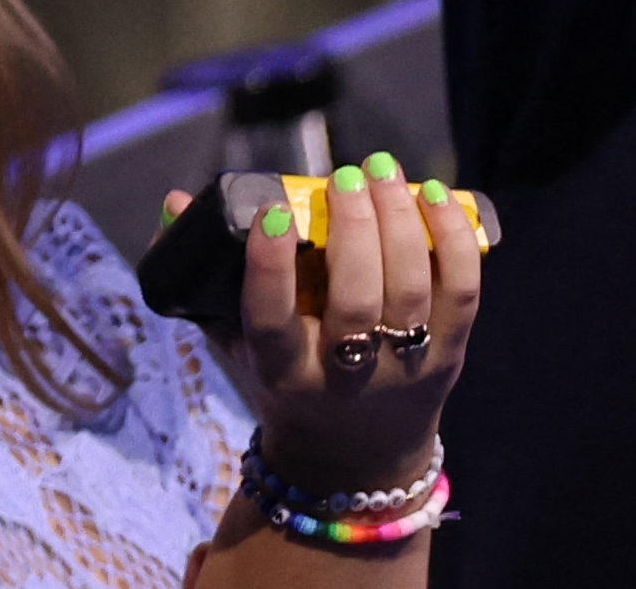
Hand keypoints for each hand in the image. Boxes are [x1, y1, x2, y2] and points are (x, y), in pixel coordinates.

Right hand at [214, 156, 479, 495]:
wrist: (356, 463)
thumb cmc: (286, 384)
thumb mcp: (236, 344)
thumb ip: (206, 277)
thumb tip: (175, 203)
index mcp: (283, 373)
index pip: (272, 319)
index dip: (270, 267)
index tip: (273, 214)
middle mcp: (345, 377)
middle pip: (355, 301)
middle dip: (353, 230)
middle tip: (343, 178)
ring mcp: (403, 369)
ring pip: (409, 292)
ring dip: (401, 222)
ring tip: (383, 173)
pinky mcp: (448, 358)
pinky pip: (461, 294)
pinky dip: (452, 240)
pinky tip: (435, 195)